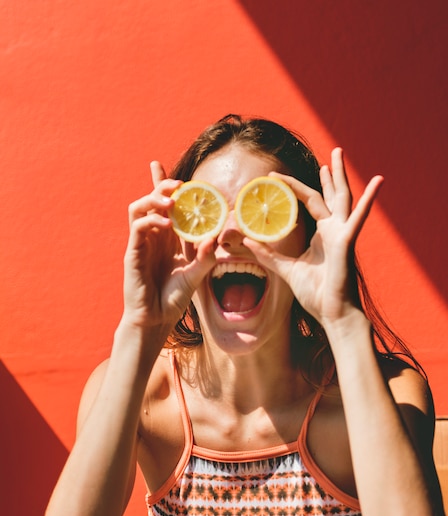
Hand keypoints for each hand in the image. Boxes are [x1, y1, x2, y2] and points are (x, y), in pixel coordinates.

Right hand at [122, 162, 215, 329]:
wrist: (156, 320)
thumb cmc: (173, 299)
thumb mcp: (196, 276)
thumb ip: (206, 257)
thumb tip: (216, 236)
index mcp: (167, 238)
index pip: (164, 205)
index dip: (161, 184)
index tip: (160, 165)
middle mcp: (153, 237)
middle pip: (151, 200)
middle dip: (162, 185)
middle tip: (179, 184)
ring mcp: (141, 243)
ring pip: (139, 207)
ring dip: (154, 199)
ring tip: (171, 201)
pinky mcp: (133, 253)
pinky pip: (138, 227)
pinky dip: (152, 220)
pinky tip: (168, 225)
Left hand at [245, 148, 382, 325]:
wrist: (332, 313)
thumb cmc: (316, 294)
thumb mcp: (286, 270)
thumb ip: (268, 255)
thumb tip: (247, 240)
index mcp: (322, 235)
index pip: (309, 203)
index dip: (295, 188)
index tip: (277, 178)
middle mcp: (333, 230)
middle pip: (331, 195)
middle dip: (331, 174)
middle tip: (331, 154)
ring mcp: (342, 234)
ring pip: (342, 198)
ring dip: (340, 176)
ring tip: (338, 154)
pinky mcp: (347, 241)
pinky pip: (358, 217)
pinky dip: (368, 200)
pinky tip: (378, 182)